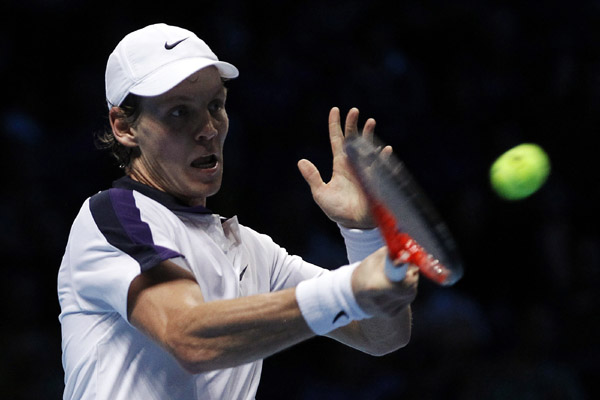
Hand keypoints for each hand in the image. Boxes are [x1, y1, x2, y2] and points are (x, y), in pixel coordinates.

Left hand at [298, 107, 377, 228]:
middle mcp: (353, 164)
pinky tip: (385, 150)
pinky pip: (381, 166)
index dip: (335, 125)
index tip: (335, 110)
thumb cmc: (337, 210)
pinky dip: (382, 158)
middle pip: (352, 139)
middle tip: (354, 111)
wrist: (354, 224)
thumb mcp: (321, 194)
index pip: (336, 141)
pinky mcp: (375, 180)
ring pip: (367, 147)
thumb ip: (313, 177)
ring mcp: (366, 170)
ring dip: (368, 135)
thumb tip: (301, 161)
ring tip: (370, 121)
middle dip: (353, 124)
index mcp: (340, 165)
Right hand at [351, 247, 418, 316]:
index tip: (409, 267)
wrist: (354, 291)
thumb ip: (392, 255)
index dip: (410, 276)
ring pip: (410, 294)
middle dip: (412, 277)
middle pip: (409, 290)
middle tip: (408, 269)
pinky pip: (407, 300)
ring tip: (399, 276)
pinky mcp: (390, 315)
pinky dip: (406, 292)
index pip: (403, 287)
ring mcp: (385, 311)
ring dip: (410, 283)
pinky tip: (397, 286)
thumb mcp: (375, 259)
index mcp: (373, 287)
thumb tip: (408, 255)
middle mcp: (379, 303)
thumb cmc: (366, 271)